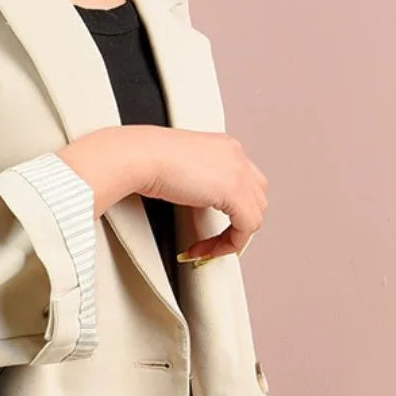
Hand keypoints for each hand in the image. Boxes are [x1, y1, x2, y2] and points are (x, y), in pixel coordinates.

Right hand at [56, 125, 266, 261]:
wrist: (138, 156)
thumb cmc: (143, 158)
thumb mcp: (175, 166)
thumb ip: (193, 180)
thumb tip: (190, 199)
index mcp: (222, 146)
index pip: (244, 179)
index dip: (232, 208)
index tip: (211, 225)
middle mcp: (234, 155)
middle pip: (257, 196)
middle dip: (238, 222)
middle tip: (213, 240)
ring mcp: (238, 171)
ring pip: (256, 213)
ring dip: (233, 236)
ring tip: (208, 247)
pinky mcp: (234, 191)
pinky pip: (247, 226)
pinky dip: (230, 243)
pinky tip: (208, 248)